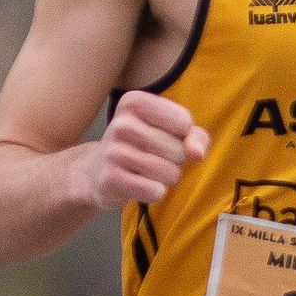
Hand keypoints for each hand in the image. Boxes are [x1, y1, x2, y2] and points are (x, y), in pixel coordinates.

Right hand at [87, 90, 209, 210]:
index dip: (182, 137)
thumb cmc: (143, 147)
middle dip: (174, 160)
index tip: (162, 137)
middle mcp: (122, 124)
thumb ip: (196, 137)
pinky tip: (138, 185)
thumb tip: (197, 154)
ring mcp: (113, 152)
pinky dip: (154, 193)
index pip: (184, 122)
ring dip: (165, 178)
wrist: (97, 171)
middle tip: (151, 157)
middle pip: (179, 150)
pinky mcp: (110, 179)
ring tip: (145, 171)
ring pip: (170, 173)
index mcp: (134, 102)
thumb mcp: (172, 132)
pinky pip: (155, 191)